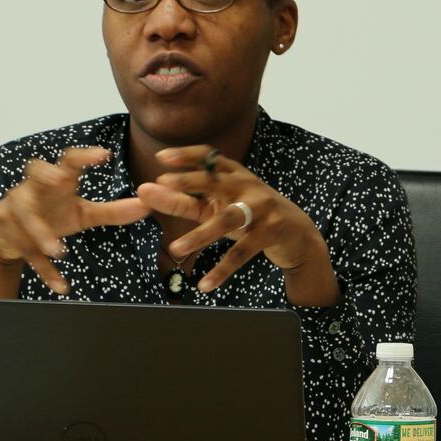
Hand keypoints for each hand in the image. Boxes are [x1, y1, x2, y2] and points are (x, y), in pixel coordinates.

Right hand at [0, 147, 150, 295]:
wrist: (5, 236)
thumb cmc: (50, 215)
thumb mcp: (82, 214)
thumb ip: (112, 211)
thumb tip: (147, 207)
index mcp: (55, 181)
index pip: (68, 160)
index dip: (84, 157)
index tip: (104, 155)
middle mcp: (33, 189)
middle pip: (34, 172)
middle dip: (46, 175)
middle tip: (61, 179)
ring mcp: (15, 210)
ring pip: (26, 217)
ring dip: (42, 234)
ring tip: (61, 251)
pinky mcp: (8, 234)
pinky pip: (27, 252)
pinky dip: (45, 271)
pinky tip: (62, 287)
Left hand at [136, 145, 338, 305]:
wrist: (297, 234)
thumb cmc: (250, 215)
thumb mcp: (217, 206)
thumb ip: (181, 200)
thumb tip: (144, 191)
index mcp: (233, 174)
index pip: (209, 157)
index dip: (186, 155)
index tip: (162, 158)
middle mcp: (247, 186)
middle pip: (217, 181)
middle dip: (191, 181)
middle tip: (163, 183)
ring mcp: (261, 209)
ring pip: (227, 219)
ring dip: (201, 234)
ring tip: (175, 248)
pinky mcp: (270, 233)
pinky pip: (242, 252)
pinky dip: (222, 270)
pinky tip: (205, 284)